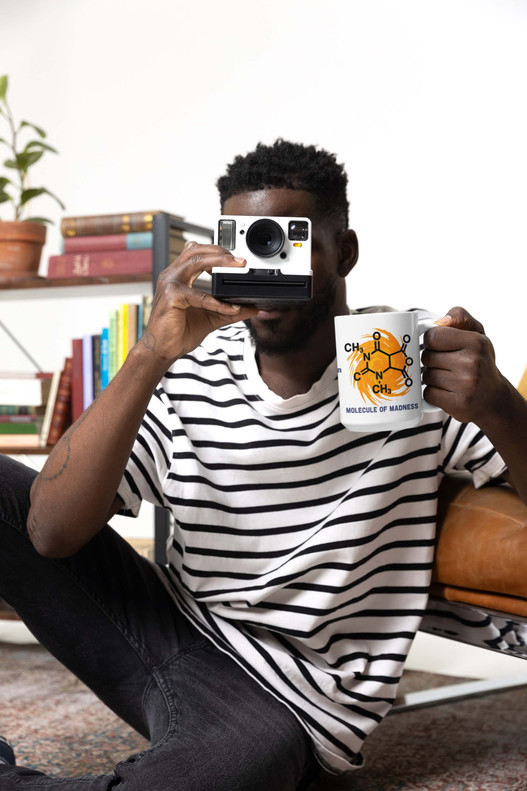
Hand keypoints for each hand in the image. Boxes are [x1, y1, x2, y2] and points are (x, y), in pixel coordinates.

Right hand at [140, 241, 256, 364]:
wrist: (163, 349)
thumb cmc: (179, 332)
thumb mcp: (211, 318)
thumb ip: (230, 311)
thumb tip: (252, 309)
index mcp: (178, 276)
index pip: (196, 252)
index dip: (216, 250)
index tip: (236, 259)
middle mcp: (172, 275)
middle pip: (196, 250)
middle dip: (220, 251)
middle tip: (241, 261)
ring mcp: (170, 284)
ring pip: (196, 262)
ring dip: (219, 262)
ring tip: (237, 268)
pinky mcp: (172, 297)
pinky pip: (199, 295)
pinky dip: (217, 302)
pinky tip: (230, 308)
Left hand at [421, 306, 505, 426]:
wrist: (492, 397)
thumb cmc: (478, 360)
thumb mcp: (475, 333)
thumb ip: (459, 318)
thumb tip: (440, 321)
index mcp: (476, 342)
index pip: (433, 336)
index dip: (431, 342)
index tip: (440, 346)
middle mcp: (473, 363)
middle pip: (427, 357)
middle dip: (431, 360)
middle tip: (446, 364)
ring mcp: (466, 386)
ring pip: (426, 376)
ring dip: (432, 378)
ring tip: (448, 378)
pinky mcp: (458, 404)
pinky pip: (428, 394)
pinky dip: (433, 393)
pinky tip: (446, 391)